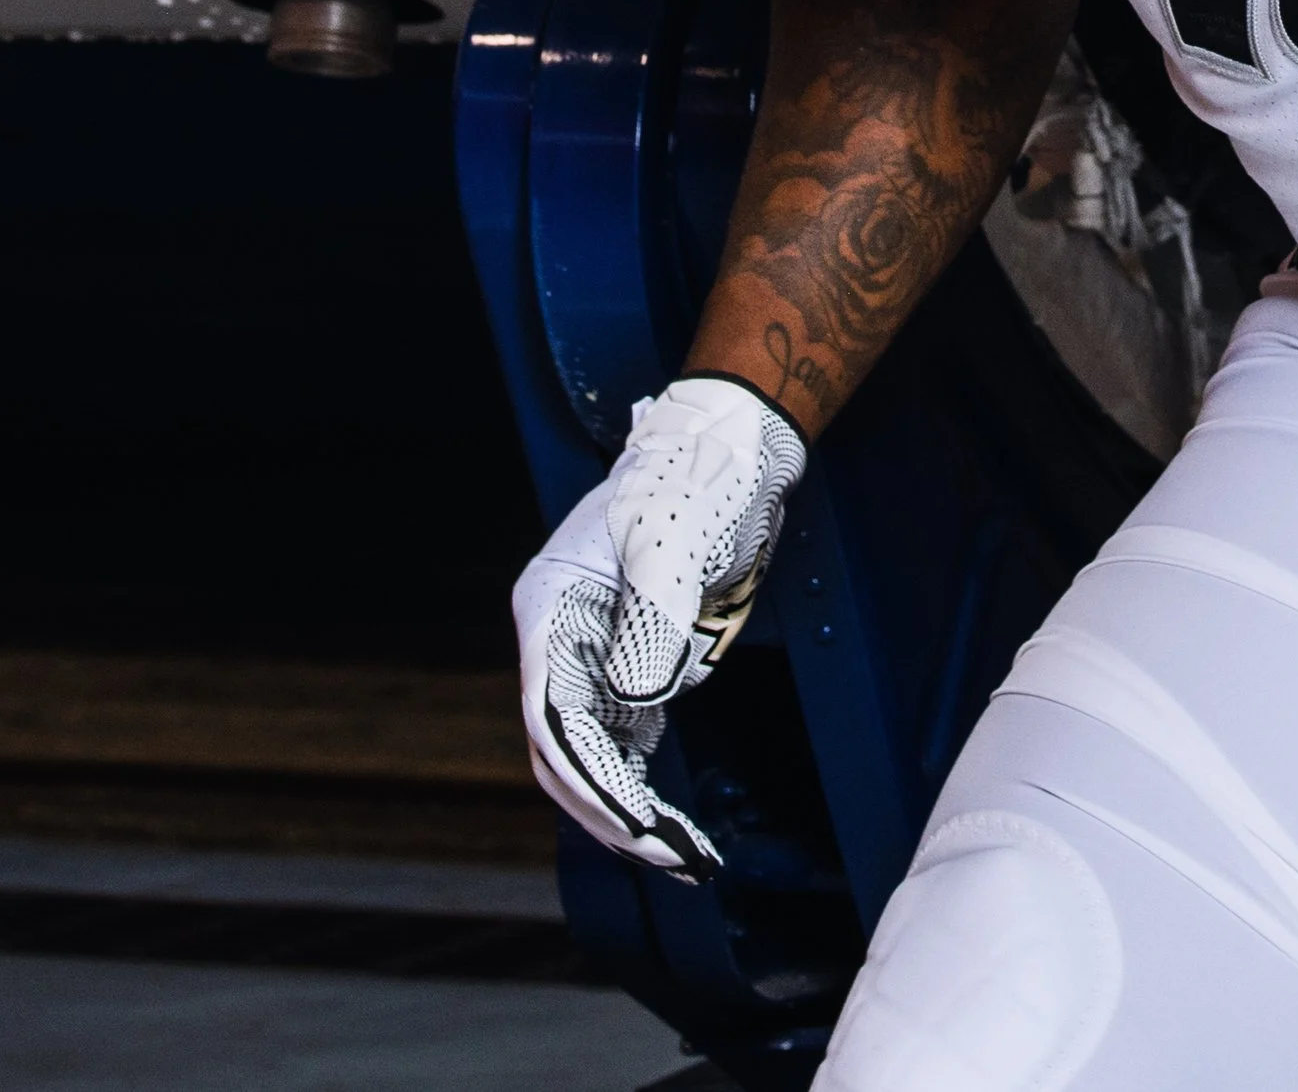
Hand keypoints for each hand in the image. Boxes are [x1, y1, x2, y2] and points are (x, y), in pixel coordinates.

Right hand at [514, 374, 807, 877]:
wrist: (733, 452)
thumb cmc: (696, 484)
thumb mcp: (672, 547)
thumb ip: (650, 622)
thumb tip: (632, 703)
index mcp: (552, 607)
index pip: (553, 716)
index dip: (589, 780)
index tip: (637, 825)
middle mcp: (563, 638)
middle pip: (567, 750)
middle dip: (613, 811)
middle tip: (672, 858)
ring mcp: (597, 653)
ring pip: (597, 755)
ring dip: (633, 809)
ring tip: (687, 856)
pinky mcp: (634, 660)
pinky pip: (626, 740)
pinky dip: (646, 782)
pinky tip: (676, 821)